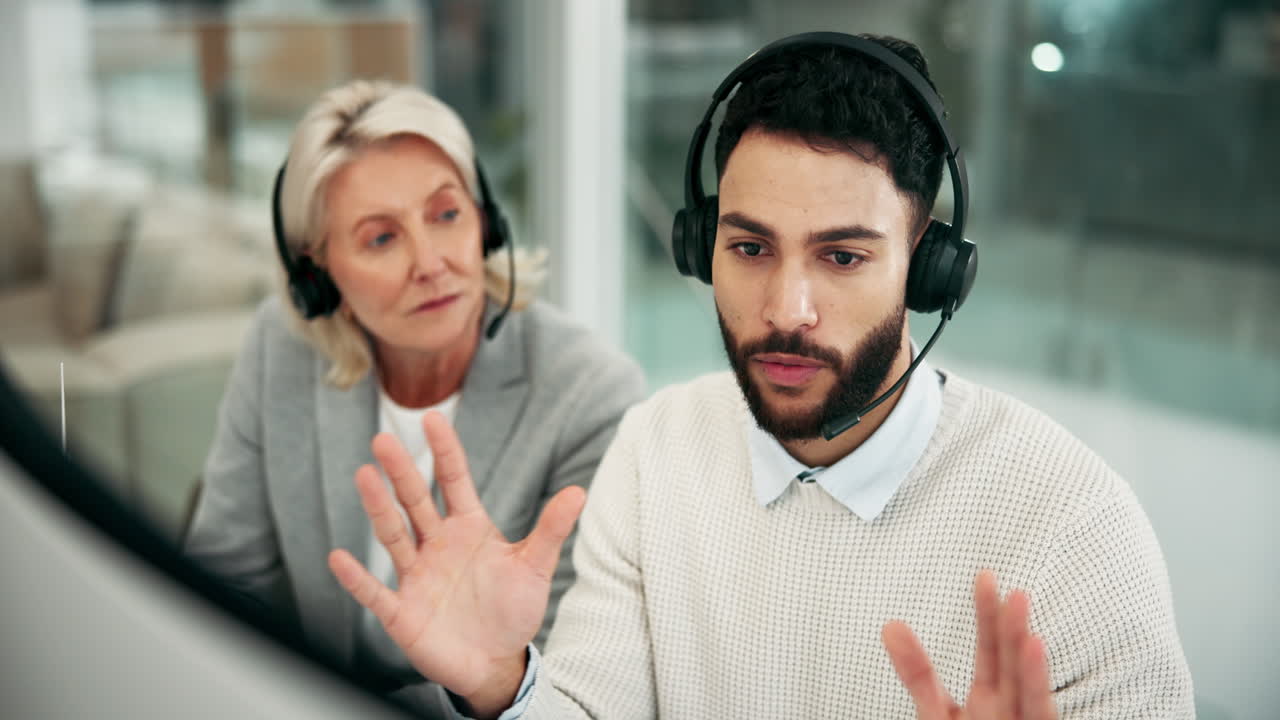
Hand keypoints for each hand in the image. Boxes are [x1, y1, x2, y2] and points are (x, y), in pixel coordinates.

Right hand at [327, 411, 585, 716]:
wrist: (495, 662)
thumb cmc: (512, 609)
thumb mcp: (534, 567)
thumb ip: (551, 530)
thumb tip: (579, 491)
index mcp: (468, 527)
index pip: (453, 480)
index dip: (444, 450)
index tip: (431, 418)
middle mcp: (436, 545)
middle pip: (415, 500)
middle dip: (401, 471)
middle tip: (384, 439)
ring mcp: (416, 576)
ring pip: (393, 535)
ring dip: (378, 508)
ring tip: (363, 475)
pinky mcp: (402, 612)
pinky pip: (375, 592)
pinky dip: (357, 578)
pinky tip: (339, 557)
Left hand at [882, 570, 1056, 719]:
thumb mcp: (937, 715)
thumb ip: (918, 673)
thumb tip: (890, 624)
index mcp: (990, 700)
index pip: (990, 652)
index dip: (987, 617)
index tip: (985, 576)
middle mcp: (1012, 711)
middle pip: (1009, 664)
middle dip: (1008, 628)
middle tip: (1004, 586)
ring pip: (1028, 692)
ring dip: (1026, 656)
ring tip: (1023, 614)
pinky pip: (1039, 717)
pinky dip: (1036, 690)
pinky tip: (1033, 655)